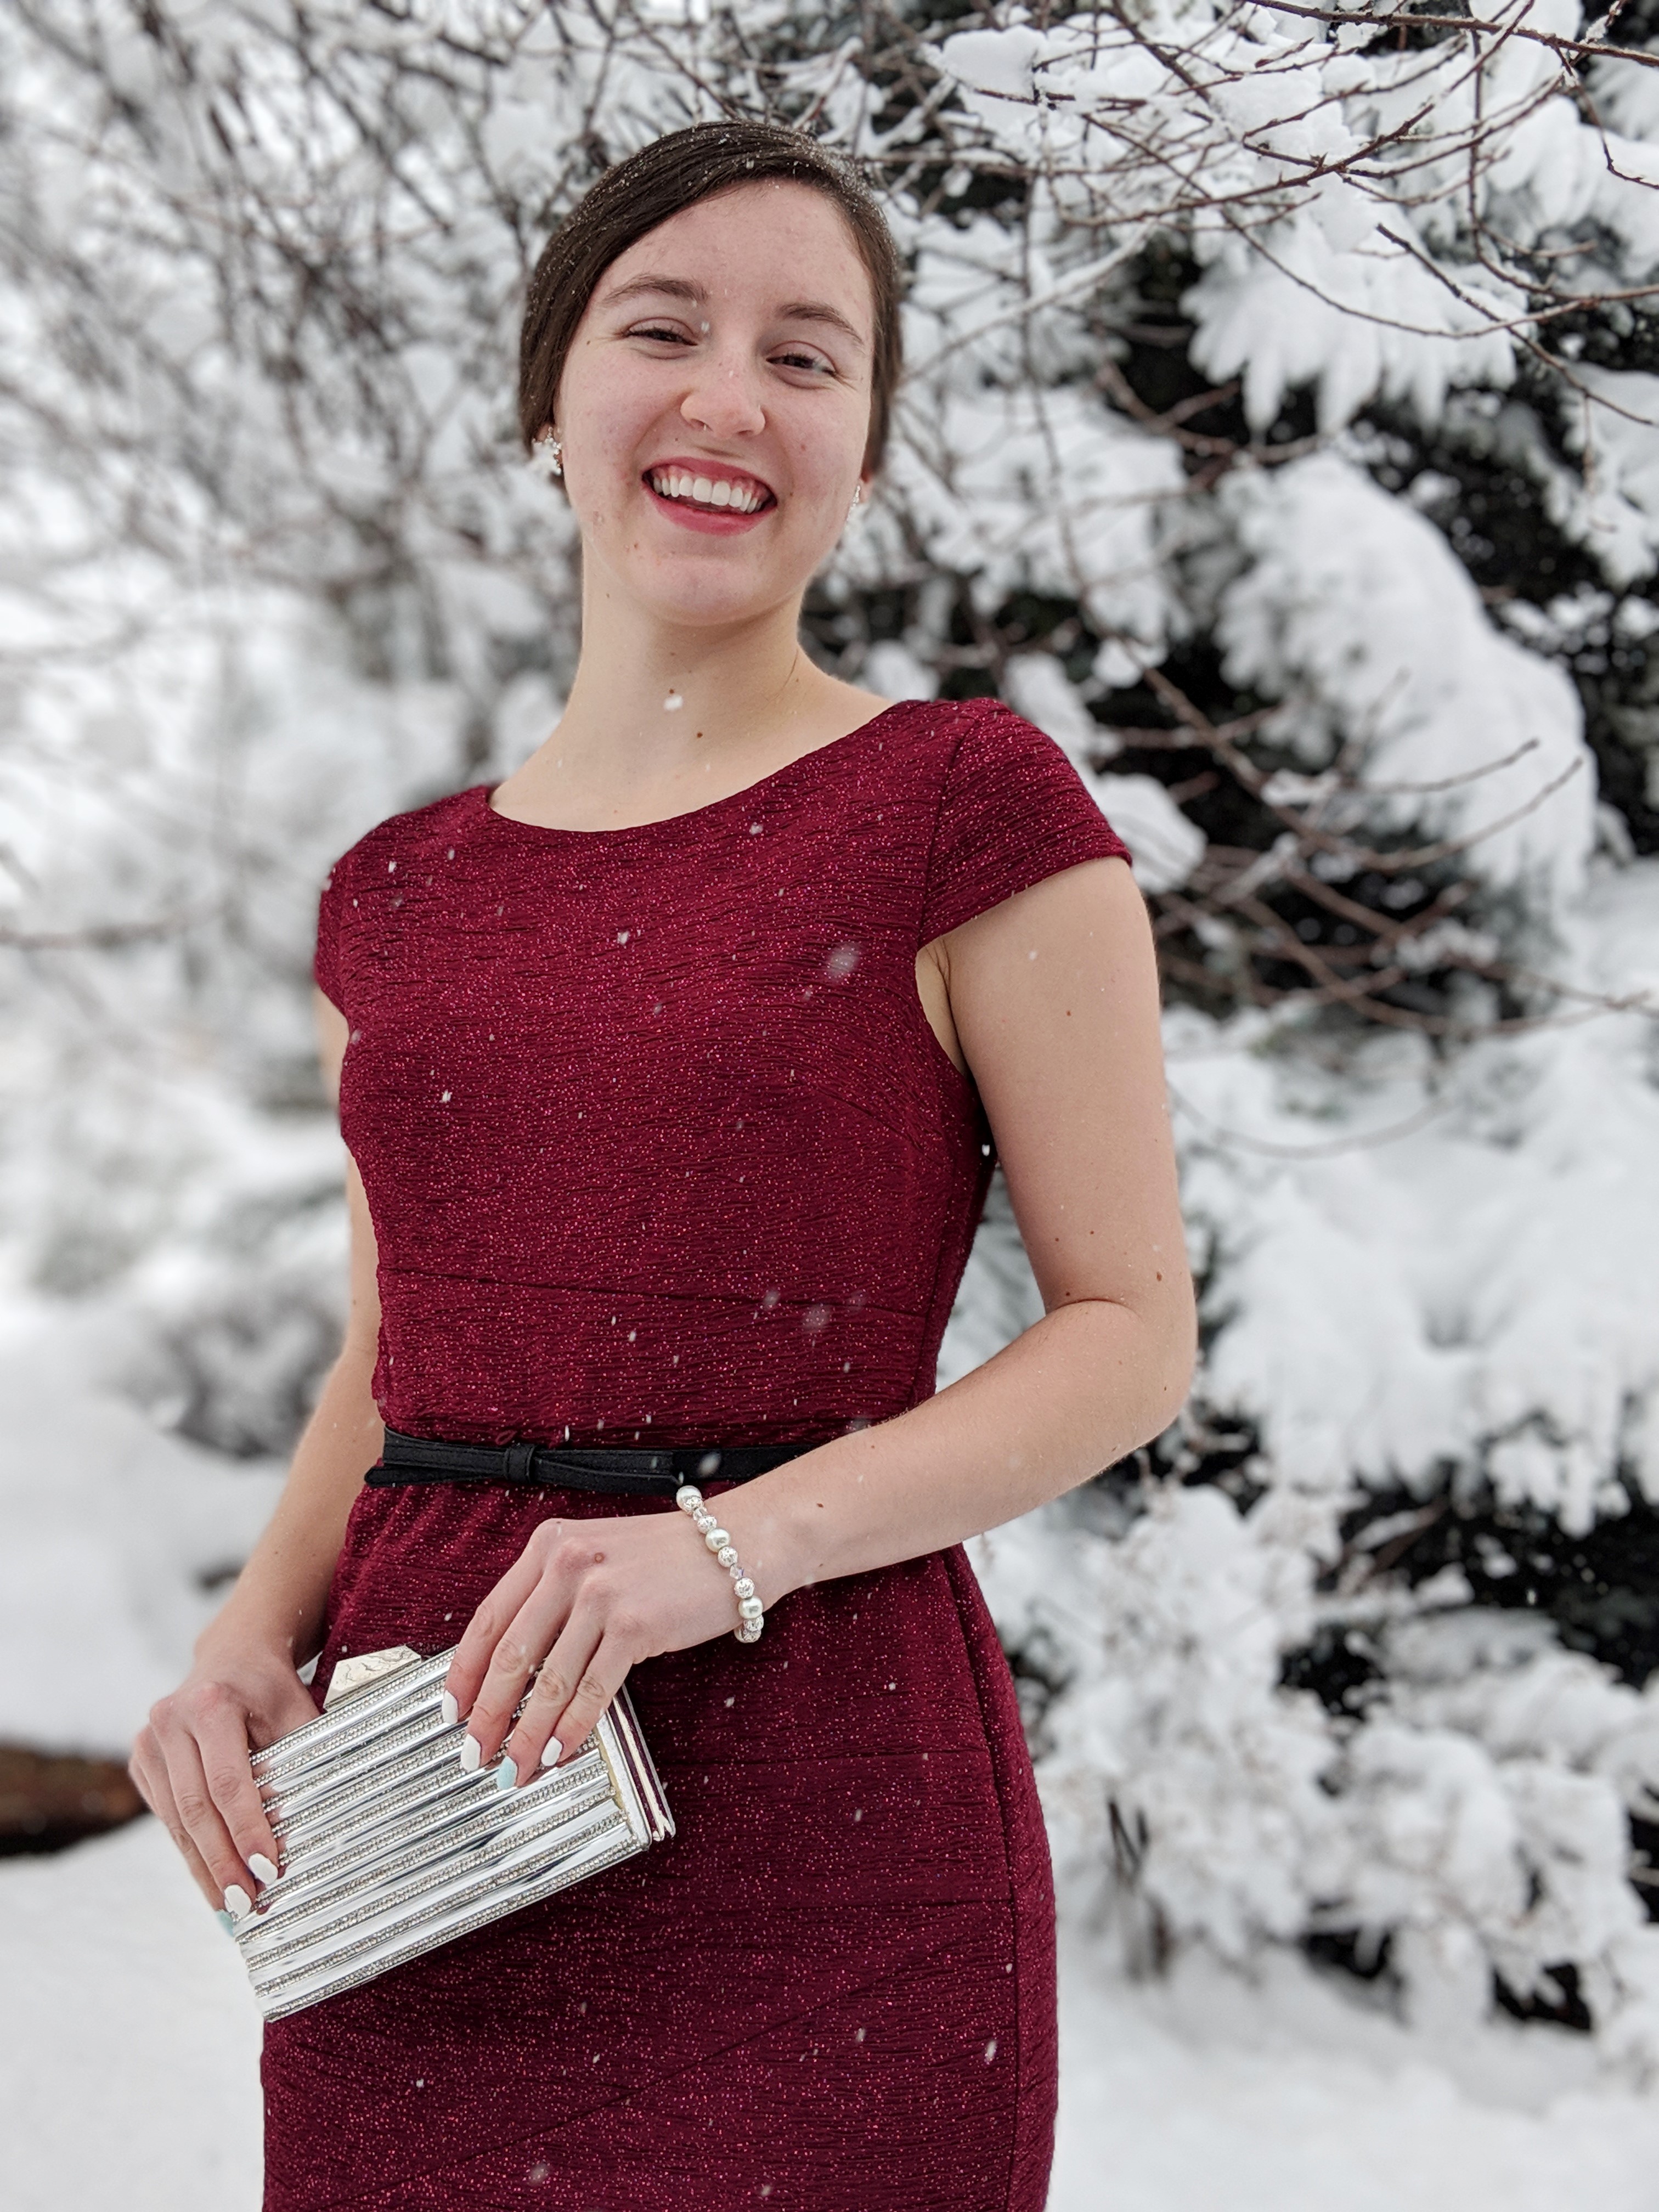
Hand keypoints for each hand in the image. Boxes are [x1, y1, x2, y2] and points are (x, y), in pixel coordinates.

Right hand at [129, 1638, 320, 1917]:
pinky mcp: (141, 1759)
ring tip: (231, 1906)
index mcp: (211, 1704)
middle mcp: (170, 1721)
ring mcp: (149, 1741)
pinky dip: (190, 1850)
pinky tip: (211, 1878)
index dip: (248, 1830)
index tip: (269, 1871)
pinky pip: (167, 1815)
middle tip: (248, 1905)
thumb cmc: (272, 1687)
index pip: (229, 1782)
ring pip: (177, 1820)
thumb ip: (303, 1762)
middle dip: (223, 1862)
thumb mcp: (297, 1712)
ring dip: (204, 1867)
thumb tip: (317, 1827)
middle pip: (197, 1808)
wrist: (233, 1654)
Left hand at [443, 1501, 758, 1785]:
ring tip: (516, 1766)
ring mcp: (602, 1594)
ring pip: (548, 1681)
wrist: (736, 1543)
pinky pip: (592, 1689)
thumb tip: (515, 1669)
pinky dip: (572, 1728)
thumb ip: (553, 1596)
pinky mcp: (636, 1625)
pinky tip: (559, 1751)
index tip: (452, 1710)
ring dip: (527, 1734)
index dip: (464, 1673)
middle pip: (509, 1655)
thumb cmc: (668, 1556)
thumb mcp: (596, 1556)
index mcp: (549, 1545)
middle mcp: (568, 1564)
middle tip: (476, 1752)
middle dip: (487, 1715)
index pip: (488, 1618)